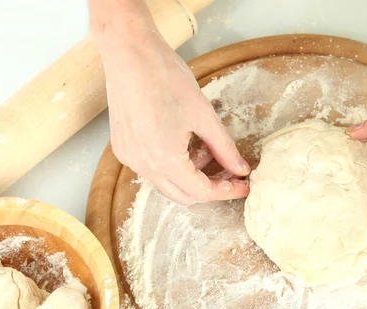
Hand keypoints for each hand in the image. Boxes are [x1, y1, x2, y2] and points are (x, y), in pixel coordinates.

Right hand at [90, 0, 249, 205]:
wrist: (129, 53)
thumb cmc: (165, 78)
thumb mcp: (204, 115)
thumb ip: (224, 147)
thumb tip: (240, 168)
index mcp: (165, 160)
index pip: (202, 192)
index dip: (227, 191)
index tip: (243, 185)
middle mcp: (143, 166)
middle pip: (183, 196)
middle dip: (209, 187)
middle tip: (229, 172)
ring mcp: (130, 158)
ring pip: (166, 183)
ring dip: (189, 175)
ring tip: (204, 148)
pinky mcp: (123, 148)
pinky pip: (151, 169)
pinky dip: (171, 165)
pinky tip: (182, 142)